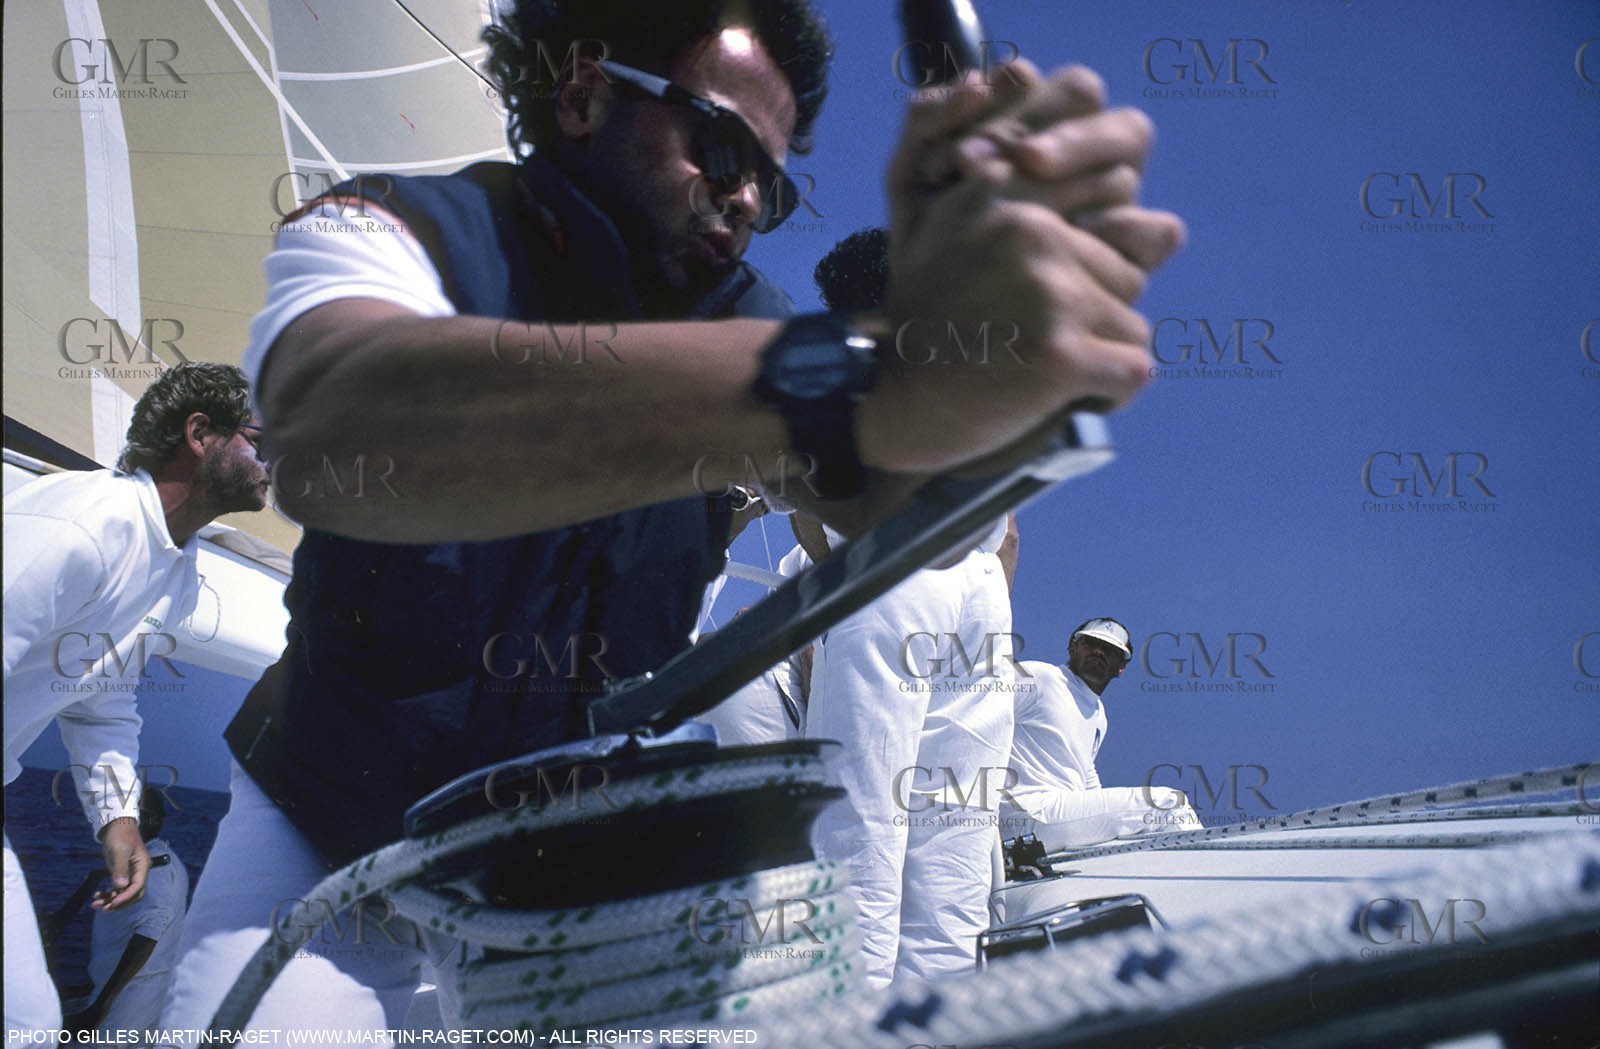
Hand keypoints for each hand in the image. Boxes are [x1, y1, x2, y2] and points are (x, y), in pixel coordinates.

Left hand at [92, 819, 147, 910]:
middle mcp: (138, 872)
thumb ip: (120, 868)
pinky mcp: (122, 874)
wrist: (116, 825)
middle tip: (104, 908)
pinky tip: (97, 895)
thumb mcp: (119, 850)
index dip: (125, 897)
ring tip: (95, 904)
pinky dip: (108, 894)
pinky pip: (117, 889)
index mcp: (142, 866)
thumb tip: (120, 886)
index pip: (137, 887)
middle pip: (133, 895)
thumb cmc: (120, 835)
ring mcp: (130, 874)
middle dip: (119, 903)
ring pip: (124, 894)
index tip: (112, 904)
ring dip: (111, 901)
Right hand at [864, 64, 1183, 475]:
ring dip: (1101, 361)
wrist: (881, 399)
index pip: (1103, 234)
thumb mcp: (943, 233)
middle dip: (1094, 322)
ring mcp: (1049, 294)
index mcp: (1011, 201)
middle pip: (1126, 280)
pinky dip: (1109, 395)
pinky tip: (1061, 398)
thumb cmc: (922, 325)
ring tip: (1041, 374)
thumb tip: (1131, 207)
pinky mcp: (1061, 354)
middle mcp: (1033, 235)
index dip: (1078, 283)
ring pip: (1132, 328)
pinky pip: (1134, 371)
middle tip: (1033, 348)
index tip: (1027, 313)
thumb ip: (1011, 203)